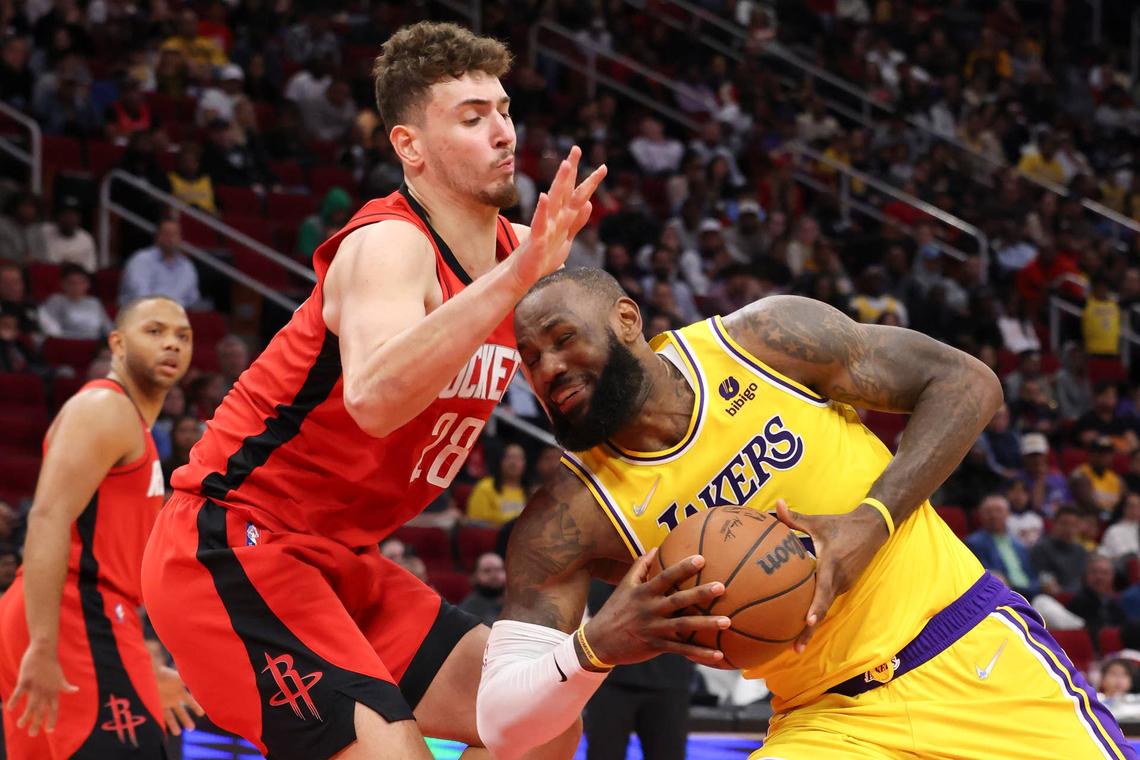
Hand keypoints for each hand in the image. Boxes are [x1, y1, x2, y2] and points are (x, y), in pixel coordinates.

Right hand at [6, 644, 77, 736]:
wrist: (44, 649)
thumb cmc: (51, 664)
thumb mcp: (60, 676)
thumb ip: (64, 686)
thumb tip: (75, 690)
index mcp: (54, 690)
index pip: (55, 708)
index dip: (53, 719)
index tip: (50, 730)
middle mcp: (45, 690)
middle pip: (41, 711)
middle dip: (37, 723)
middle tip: (32, 734)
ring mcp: (35, 685)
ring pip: (30, 705)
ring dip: (25, 716)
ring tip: (20, 725)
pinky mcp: (25, 679)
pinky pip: (19, 692)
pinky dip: (14, 700)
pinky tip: (9, 709)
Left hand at [155, 665, 203, 735]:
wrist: (151, 674)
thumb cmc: (166, 674)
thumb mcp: (181, 678)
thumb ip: (192, 681)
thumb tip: (206, 681)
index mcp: (180, 691)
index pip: (190, 701)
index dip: (196, 707)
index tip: (202, 714)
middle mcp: (172, 698)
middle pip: (181, 711)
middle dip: (186, 719)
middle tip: (192, 728)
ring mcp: (163, 702)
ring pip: (170, 717)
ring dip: (174, 725)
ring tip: (178, 733)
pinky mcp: (155, 705)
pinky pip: (160, 717)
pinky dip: (162, 724)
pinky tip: (163, 732)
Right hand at [508, 145, 606, 291]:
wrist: (522, 275)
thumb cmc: (542, 257)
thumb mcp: (566, 238)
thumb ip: (577, 221)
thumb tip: (589, 203)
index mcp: (562, 218)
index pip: (577, 196)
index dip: (590, 182)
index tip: (603, 167)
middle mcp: (553, 217)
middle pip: (565, 190)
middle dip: (571, 170)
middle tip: (576, 149)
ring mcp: (544, 226)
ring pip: (554, 201)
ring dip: (560, 182)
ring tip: (565, 165)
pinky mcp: (536, 239)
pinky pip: (540, 222)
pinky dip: (542, 210)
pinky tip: (544, 196)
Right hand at [582, 548, 729, 667]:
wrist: (599, 641)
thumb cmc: (615, 610)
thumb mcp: (624, 586)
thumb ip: (640, 567)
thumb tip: (655, 548)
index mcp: (643, 593)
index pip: (665, 577)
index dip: (683, 568)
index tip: (701, 559)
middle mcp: (650, 610)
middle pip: (678, 600)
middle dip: (700, 594)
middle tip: (721, 587)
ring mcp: (654, 629)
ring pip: (684, 626)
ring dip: (706, 624)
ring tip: (727, 622)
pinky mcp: (657, 646)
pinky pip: (681, 650)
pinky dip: (700, 654)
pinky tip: (719, 655)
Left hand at [775, 498, 889, 652]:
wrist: (873, 529)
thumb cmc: (841, 525)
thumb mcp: (818, 522)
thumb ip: (794, 518)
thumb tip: (775, 504)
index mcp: (831, 565)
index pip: (823, 590)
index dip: (816, 607)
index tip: (808, 622)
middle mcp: (839, 580)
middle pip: (822, 608)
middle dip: (809, 631)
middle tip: (794, 649)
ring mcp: (843, 585)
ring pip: (825, 607)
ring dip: (812, 626)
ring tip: (794, 645)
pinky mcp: (843, 586)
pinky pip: (827, 600)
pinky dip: (816, 613)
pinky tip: (801, 624)